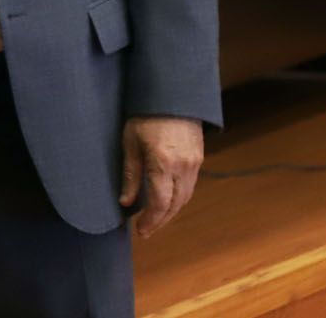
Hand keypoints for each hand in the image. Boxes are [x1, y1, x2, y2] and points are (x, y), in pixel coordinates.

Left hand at [119, 115, 203, 238]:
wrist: (172, 93)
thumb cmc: (145, 114)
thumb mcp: (130, 142)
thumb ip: (129, 174)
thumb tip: (125, 202)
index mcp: (163, 163)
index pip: (159, 203)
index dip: (151, 221)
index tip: (140, 231)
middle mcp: (183, 167)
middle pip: (175, 205)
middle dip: (160, 220)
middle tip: (146, 230)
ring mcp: (194, 163)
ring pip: (185, 197)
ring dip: (171, 211)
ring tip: (155, 219)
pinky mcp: (199, 157)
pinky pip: (190, 186)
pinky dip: (179, 198)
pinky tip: (167, 200)